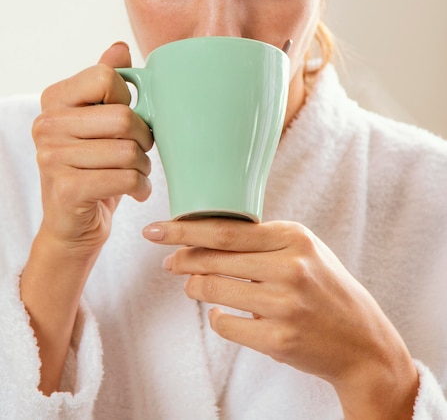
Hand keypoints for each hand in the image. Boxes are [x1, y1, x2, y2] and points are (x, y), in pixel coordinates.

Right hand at [32, 42, 152, 255]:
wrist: (73, 223)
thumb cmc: (92, 166)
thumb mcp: (98, 121)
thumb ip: (105, 82)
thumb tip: (119, 47)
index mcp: (55, 99)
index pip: (107, 77)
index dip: (129, 100)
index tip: (125, 119)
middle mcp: (47, 125)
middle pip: (124, 116)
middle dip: (144, 138)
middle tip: (140, 150)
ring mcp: (52, 157)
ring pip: (129, 151)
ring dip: (144, 166)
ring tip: (136, 172)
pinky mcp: (67, 188)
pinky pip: (125, 178)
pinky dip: (140, 187)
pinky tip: (135, 190)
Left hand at [144, 218, 418, 417]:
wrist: (362, 341)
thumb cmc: (326, 288)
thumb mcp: (303, 250)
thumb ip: (260, 242)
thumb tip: (203, 242)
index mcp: (294, 237)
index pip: (226, 229)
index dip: (185, 230)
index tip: (158, 229)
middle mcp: (290, 267)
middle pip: (215, 259)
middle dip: (182, 259)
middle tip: (168, 261)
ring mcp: (285, 305)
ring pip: (214, 291)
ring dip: (195, 288)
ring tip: (193, 287)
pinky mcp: (279, 339)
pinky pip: (226, 324)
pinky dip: (217, 318)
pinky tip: (222, 313)